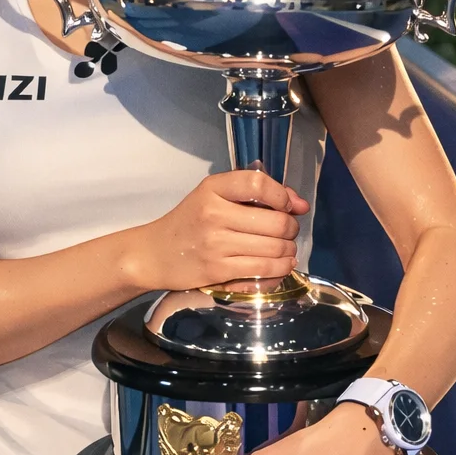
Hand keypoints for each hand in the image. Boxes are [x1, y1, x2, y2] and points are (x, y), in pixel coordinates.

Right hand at [124, 171, 308, 292]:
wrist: (155, 253)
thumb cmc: (189, 221)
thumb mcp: (213, 196)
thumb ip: (254, 194)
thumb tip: (300, 205)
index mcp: (213, 189)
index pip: (258, 184)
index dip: (282, 195)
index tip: (288, 206)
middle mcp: (214, 214)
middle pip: (275, 221)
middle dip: (291, 228)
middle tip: (288, 231)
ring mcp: (216, 244)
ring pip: (274, 248)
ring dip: (288, 250)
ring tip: (285, 249)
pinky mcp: (218, 271)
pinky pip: (263, 270)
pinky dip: (280, 268)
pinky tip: (280, 265)